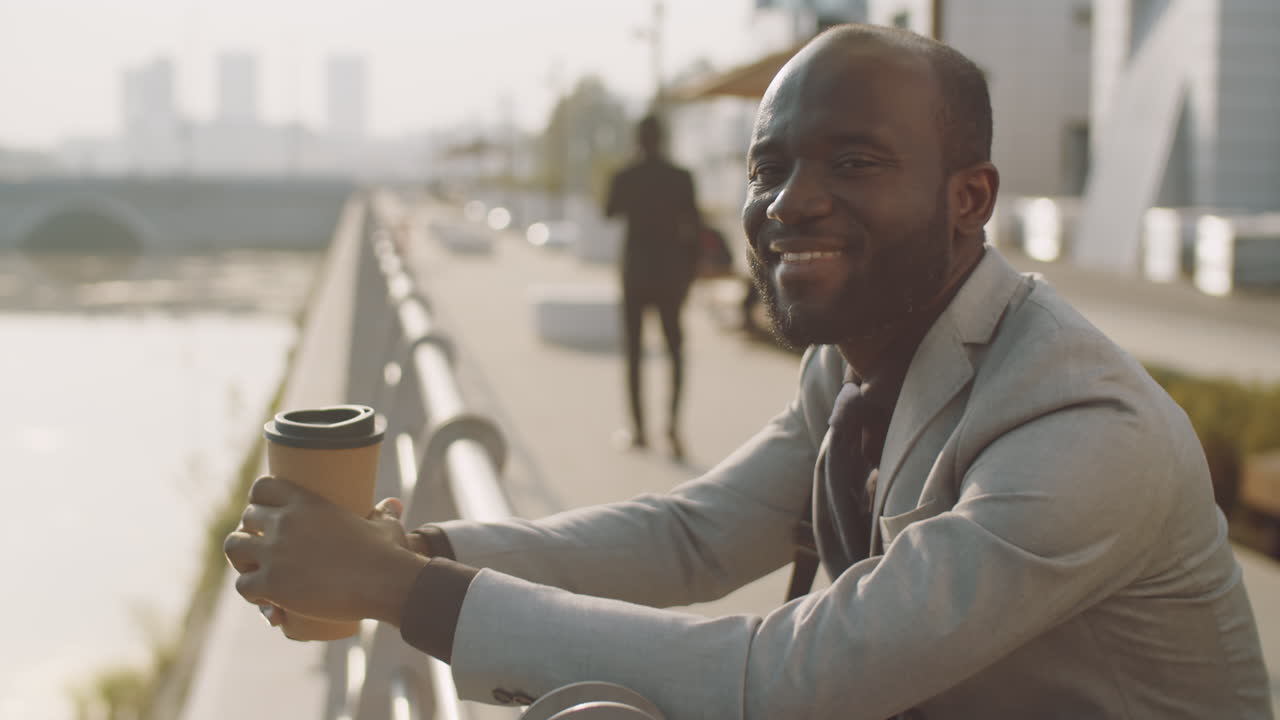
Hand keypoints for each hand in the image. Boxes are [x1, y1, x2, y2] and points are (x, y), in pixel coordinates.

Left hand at [223, 476, 426, 624]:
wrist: (384, 582)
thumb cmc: (388, 554)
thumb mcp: (384, 527)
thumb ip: (383, 514)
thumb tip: (394, 504)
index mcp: (307, 502)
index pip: (263, 487)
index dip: (259, 500)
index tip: (267, 515)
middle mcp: (285, 522)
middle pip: (246, 518)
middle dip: (252, 533)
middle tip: (266, 551)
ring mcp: (275, 552)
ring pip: (233, 547)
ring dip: (242, 560)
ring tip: (258, 572)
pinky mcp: (272, 583)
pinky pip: (243, 585)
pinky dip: (253, 595)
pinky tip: (267, 601)